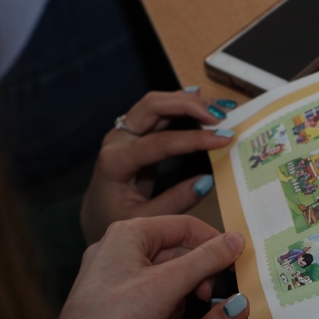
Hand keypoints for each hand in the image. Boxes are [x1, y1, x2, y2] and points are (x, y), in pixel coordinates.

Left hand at [52, 216, 245, 318]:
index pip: (184, 225)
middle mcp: (118, 246)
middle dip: (196, 276)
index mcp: (128, 232)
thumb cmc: (116, 316)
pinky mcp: (114, 297)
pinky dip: (166, 307)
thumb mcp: (170, 284)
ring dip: (182, 296)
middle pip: (176, 251)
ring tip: (180, 317)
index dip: (213, 242)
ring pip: (166, 275)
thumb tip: (237, 239)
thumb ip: (207, 259)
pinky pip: (151, 292)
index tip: (235, 261)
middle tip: (207, 296)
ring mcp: (114, 273)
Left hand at [81, 89, 235, 243]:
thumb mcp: (145, 218)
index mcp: (115, 162)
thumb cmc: (116, 217)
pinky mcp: (134, 132)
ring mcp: (124, 132)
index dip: (195, 138)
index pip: (160, 141)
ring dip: (189, 101)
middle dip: (190, 106)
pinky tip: (201, 100)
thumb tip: (206, 181)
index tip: (224, 139)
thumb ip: (175, 201)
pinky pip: (158, 110)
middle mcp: (117, 139)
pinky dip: (181, 103)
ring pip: (157, 102)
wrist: (95, 212)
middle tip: (223, 116)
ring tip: (221, 108)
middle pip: (153, 106)